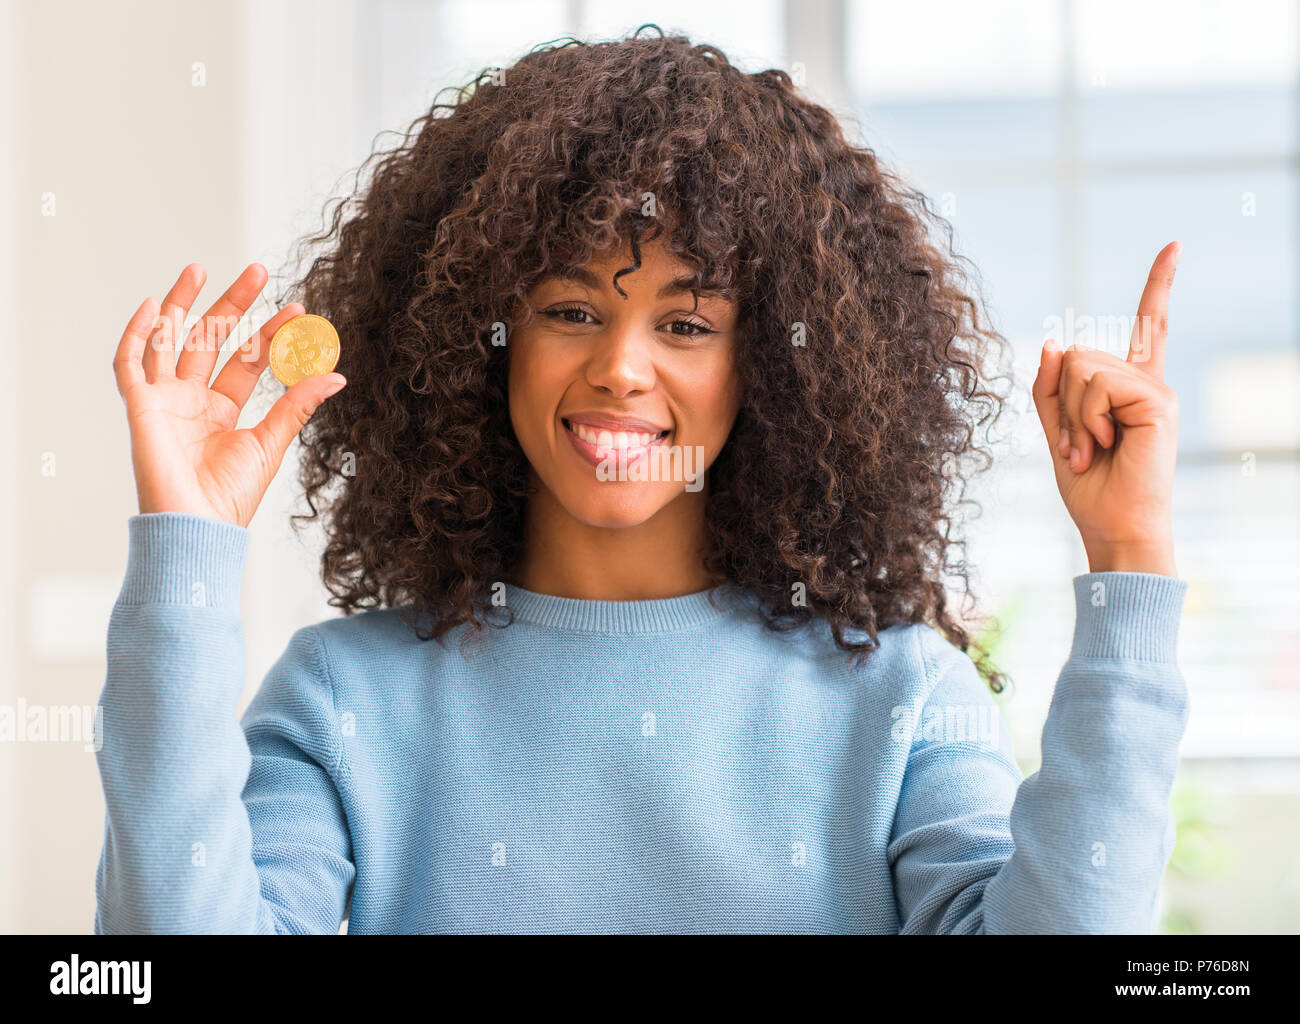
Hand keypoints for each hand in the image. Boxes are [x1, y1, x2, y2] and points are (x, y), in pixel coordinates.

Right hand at [113, 262, 346, 526]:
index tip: (297, 309)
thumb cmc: (231, 496)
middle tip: (258, 270)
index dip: (270, 333)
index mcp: (222, 410)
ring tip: (200, 269)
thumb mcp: (271, 443)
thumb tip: (337, 375)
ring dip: (182, 305)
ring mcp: (164, 401)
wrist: (198, 526)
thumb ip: (297, 405)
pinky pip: (130, 364)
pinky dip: (137, 334)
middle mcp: (191, 400)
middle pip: (211, 340)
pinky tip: (152, 306)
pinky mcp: (140, 407)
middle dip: (232, 304)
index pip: (247, 359)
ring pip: (169, 340)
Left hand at [1031, 242, 1180, 575]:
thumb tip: (1053, 341)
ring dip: (1072, 414)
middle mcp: (1147, 383)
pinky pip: (1097, 384)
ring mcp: (1155, 391)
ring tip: (1090, 447)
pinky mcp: (1157, 401)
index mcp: (1128, 388)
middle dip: (1062, 402)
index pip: (1145, 327)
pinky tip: (1104, 443)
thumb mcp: (1056, 432)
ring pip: (1082, 367)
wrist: (1113, 524)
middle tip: (1079, 445)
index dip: (1159, 286)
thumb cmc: (1090, 486)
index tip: (1175, 246)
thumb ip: (1051, 388)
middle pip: (1078, 355)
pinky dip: (1086, 417)